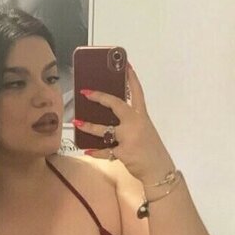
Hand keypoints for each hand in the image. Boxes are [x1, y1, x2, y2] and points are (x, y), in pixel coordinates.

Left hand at [73, 64, 174, 186]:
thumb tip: (112, 122)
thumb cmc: (151, 151)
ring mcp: (129, 137)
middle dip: (100, 98)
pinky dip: (96, 152)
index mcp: (142, 116)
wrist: (158, 169)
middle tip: (86, 93)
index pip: (137, 93)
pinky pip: (105, 151)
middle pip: (116, 105)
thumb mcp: (144, 132)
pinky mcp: (123, 152)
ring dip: (89, 126)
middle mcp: (136, 123)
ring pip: (104, 129)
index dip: (131, 78)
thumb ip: (131, 124)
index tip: (126, 64)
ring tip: (77, 122)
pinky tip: (87, 150)